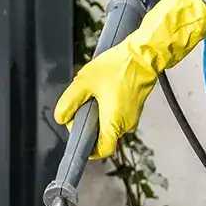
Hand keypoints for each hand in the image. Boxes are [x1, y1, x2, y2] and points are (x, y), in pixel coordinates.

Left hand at [54, 0, 205, 160]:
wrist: (144, 55)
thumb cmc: (118, 66)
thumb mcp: (85, 82)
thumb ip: (69, 102)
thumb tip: (61, 118)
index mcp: (114, 123)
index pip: (102, 150)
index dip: (88, 149)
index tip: (78, 138)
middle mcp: (125, 124)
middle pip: (104, 137)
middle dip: (89, 125)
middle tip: (80, 107)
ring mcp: (132, 116)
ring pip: (110, 124)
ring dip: (98, 115)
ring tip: (92, 94)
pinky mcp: (135, 107)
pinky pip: (117, 114)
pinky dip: (107, 108)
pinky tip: (103, 90)